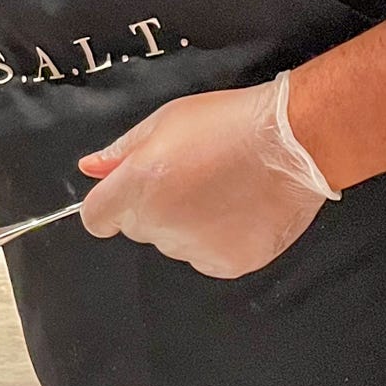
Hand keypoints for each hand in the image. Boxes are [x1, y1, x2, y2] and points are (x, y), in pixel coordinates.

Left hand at [76, 72, 339, 278]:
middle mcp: (160, 224)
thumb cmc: (229, 122)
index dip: (109, 206)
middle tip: (190, 179)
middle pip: (138, 228)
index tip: (131, 194)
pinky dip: (217, 241)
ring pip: (173, 244)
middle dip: (153, 208)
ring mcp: (194, 248)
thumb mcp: (167, 121)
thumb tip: (90, 169)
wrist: (295, 143)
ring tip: (222, 192)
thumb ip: (123, 151)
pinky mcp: (228, 264)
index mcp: (138, 187)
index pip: (96, 218)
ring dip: (186, 226)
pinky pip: (206, 257)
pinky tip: (239, 212)